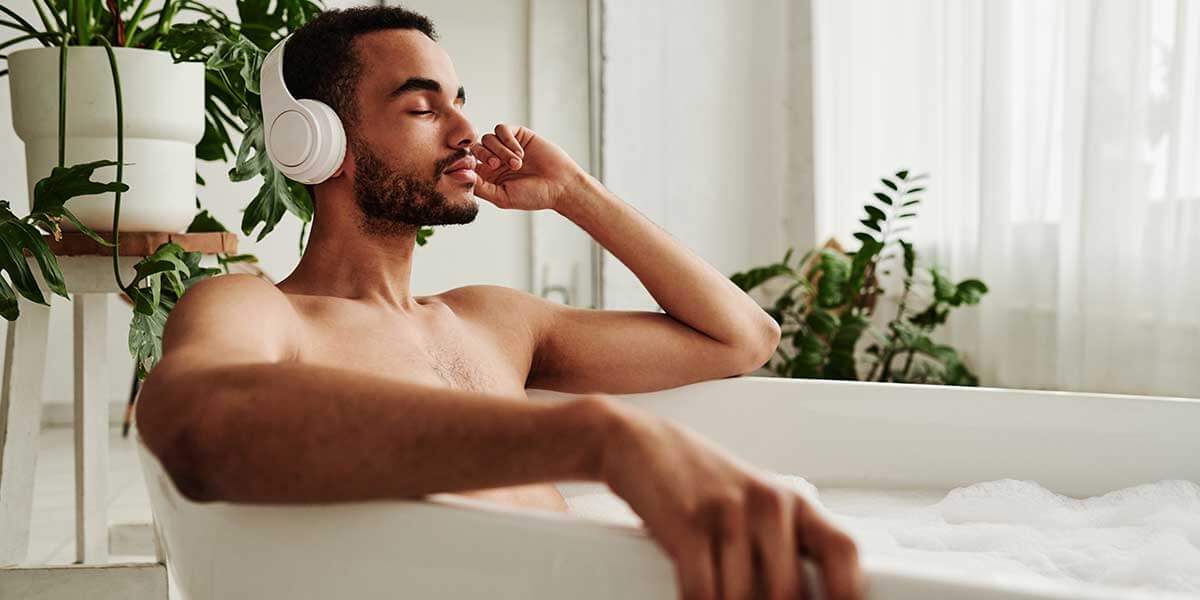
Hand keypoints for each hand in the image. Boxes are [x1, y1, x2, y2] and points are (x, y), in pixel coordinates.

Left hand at [471, 124, 585, 211]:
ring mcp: (506, 146)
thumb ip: (479, 186)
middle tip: (497, 165)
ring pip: (488, 138)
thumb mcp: (502, 196)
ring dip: (501, 150)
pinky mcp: (518, 135)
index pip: (468, 164)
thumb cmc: (533, 195)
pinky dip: (508, 140)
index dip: (466, 163)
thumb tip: (458, 174)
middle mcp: (495, 159)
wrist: (560, 184)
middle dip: (484, 155)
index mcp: (488, 176)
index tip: (473, 167)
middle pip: (475, 148)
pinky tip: (520, 153)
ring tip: (517, 164)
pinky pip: (502, 129)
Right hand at [589, 396, 863, 599]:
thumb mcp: (754, 504)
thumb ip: (784, 547)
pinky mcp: (687, 523)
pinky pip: (701, 592)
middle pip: (790, 591)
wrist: (641, 443)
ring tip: (719, 594)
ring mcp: (729, 512)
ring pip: (742, 599)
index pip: (844, 552)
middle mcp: (769, 504)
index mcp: (794, 502)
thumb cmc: (701, 481)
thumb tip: (802, 594)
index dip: (848, 593)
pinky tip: (696, 599)